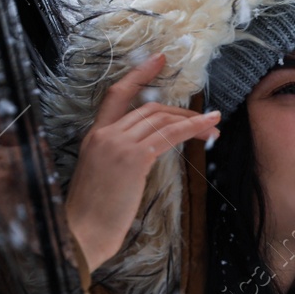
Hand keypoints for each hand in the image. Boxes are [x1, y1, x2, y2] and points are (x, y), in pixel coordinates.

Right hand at [65, 53, 220, 268]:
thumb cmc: (91, 215)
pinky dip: (191, 129)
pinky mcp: (133, 158)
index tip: (158, 60)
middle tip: (204, 119)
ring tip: (214, 125)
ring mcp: (118, 144)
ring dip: (191, 121)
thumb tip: (144, 156)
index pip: (116, 95)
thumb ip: (118, 160)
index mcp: (93, 137)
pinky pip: (169, 136)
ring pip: (161, 119)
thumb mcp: (100, 177)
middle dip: (179, 111)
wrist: (81, 233)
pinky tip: (208, 129)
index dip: (138, 75)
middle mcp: (104, 135)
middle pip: (148, 108)